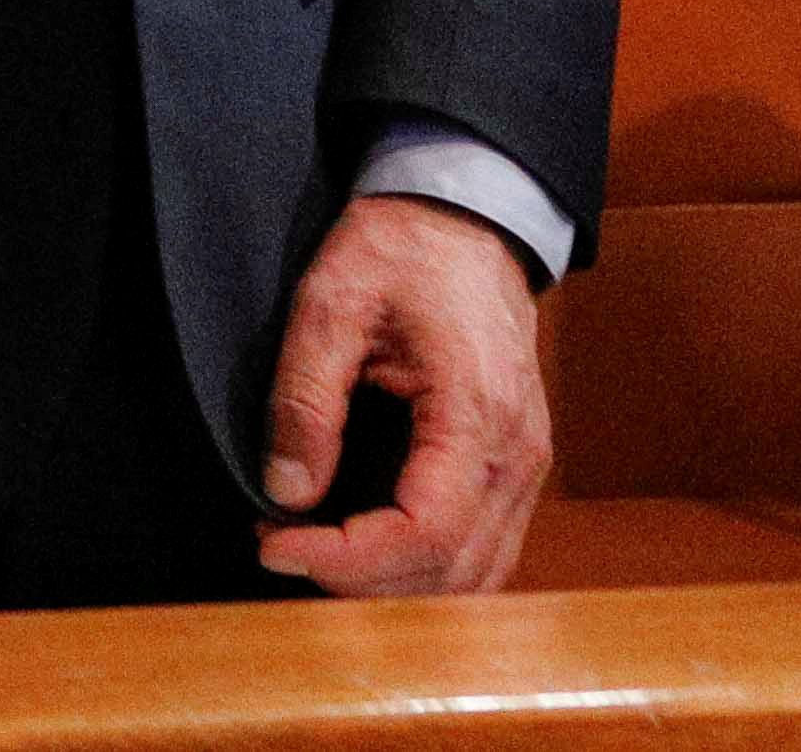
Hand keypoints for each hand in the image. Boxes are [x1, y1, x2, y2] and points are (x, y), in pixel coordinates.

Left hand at [258, 192, 547, 594]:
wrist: (465, 217)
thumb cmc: (401, 249)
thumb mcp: (330, 302)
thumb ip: (307, 397)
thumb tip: (288, 490)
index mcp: (478, 413)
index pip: (427, 532)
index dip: (347, 559)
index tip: (274, 543)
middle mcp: (518, 453)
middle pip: (454, 570)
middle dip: (360, 580)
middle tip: (279, 547)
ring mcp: (525, 465)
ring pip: (475, 573)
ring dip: (393, 583)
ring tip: (312, 549)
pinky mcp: (513, 465)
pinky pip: (482, 546)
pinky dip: (424, 566)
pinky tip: (362, 545)